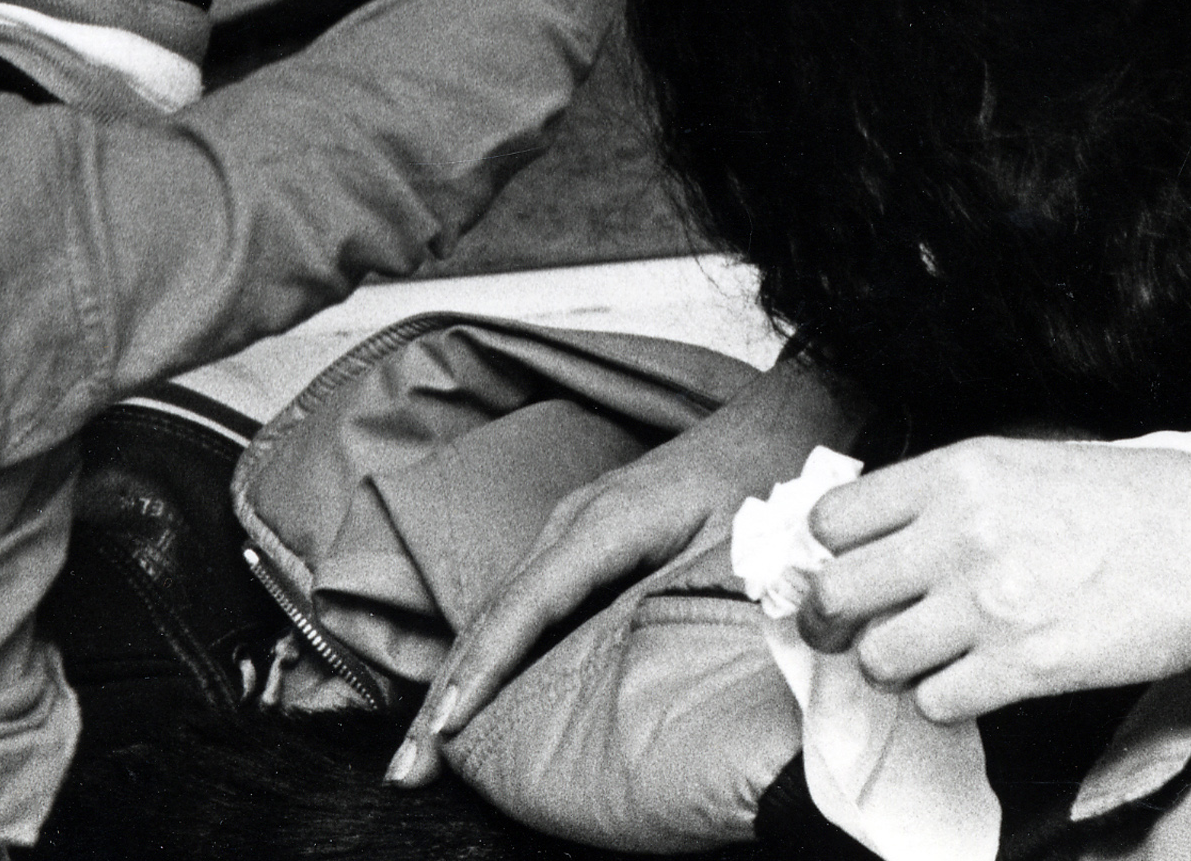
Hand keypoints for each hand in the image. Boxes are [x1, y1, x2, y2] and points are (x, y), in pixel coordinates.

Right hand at [384, 350, 863, 783]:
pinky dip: (486, 657)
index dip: (484, 672)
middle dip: (446, 695)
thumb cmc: (766, 478)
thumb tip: (658, 670)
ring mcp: (573, 530)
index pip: (526, 605)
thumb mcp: (741, 542)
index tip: (448, 731)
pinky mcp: (583, 543)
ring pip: (499, 612)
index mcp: (606, 522)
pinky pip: (523, 606)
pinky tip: (468, 701)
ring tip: (422, 752)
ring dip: (457, 682)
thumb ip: (694, 597)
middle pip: (494, 615)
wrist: (782, 421)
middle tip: (408, 769)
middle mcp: (574, 521)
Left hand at [794, 439, 1190, 722]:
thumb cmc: (1139, 500)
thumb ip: (953, 492)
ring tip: (921, 656)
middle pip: (838, 592)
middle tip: (853, 626)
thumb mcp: (1029, 459)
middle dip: (836, 617)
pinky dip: (942, 699)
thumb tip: (887, 529)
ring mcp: (990, 604)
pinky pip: (936, 702)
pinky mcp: (1026, 668)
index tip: (843, 563)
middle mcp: (960, 534)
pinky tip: (969, 681)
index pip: (835, 516)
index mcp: (959, 471)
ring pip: (878, 657)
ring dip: (891, 665)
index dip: (830, 548)